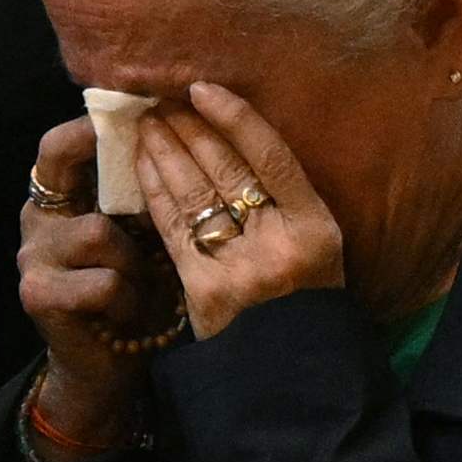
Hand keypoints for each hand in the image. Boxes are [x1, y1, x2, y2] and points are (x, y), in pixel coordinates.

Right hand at [16, 117, 178, 449]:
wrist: (107, 366)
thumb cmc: (133, 292)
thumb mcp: (137, 236)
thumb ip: (136, 195)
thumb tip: (170, 135)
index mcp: (58, 200)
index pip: (57, 145)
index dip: (88, 126)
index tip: (133, 114)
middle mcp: (35, 221)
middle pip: (60, 167)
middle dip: (106, 168)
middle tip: (146, 186)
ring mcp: (31, 257)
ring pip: (98, 231)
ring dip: (134, 260)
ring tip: (142, 282)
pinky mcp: (38, 293)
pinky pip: (103, 279)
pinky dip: (128, 297)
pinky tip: (126, 313)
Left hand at [138, 84, 345, 337]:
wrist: (292, 372)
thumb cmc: (306, 299)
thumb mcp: (319, 247)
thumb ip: (288, 200)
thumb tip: (239, 137)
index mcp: (315, 228)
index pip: (271, 157)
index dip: (234, 118)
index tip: (203, 89)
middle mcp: (278, 243)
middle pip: (225, 170)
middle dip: (189, 128)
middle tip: (161, 100)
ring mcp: (238, 267)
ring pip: (194, 193)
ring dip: (164, 152)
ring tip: (146, 123)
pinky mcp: (202, 289)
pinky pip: (173, 228)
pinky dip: (155, 191)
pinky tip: (141, 166)